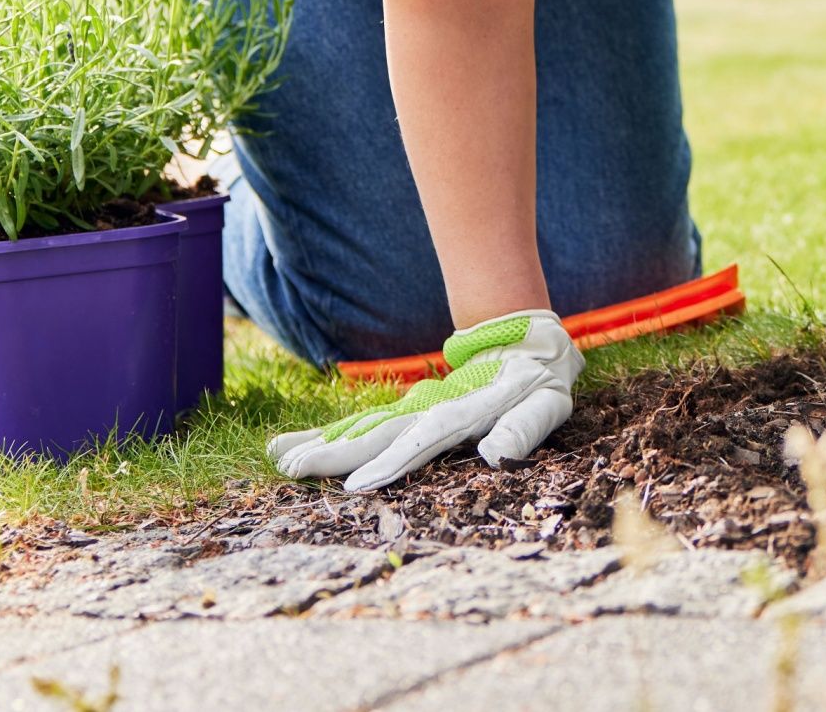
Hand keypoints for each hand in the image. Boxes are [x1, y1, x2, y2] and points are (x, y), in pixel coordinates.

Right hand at [268, 310, 581, 491]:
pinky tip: (295, 445)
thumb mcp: (544, 405)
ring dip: (324, 442)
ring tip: (281, 456)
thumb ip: (523, 429)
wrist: (522, 339)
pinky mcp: (407, 411)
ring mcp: (414, 409)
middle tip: (290, 467)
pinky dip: (332, 436)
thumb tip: (496, 457)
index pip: (421, 441)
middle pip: (378, 433)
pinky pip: (365, 425)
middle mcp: (429, 411)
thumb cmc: (538, 382)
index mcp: (461, 414)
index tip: (354, 486)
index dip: (389, 464)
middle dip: (334, 452)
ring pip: (364, 427)